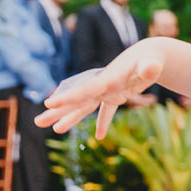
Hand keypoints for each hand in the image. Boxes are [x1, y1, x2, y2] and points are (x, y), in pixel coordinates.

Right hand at [35, 45, 163, 137]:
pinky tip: (99, 137)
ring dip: (71, 118)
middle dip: (58, 111)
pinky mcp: (117, 94)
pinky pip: (107, 110)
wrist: (152, 53)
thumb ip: (150, 67)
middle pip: (78, 101)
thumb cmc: (152, 58)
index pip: (84, 91)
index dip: (67, 98)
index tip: (48, 104)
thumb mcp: (152, 63)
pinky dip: (104, 121)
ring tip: (56, 130)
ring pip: (86, 106)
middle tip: (38, 122)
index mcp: (108, 79)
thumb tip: (152, 69)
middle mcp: (103, 85)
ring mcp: (108, 90)